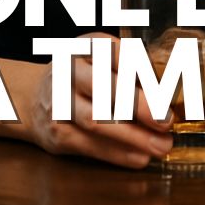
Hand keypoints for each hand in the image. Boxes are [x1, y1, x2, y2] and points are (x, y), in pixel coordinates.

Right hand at [23, 33, 173, 168]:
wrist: (35, 98)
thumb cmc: (84, 75)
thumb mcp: (103, 58)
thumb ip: (132, 67)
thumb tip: (168, 91)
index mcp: (85, 46)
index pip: (115, 53)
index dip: (141, 70)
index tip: (165, 88)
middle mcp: (68, 72)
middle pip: (103, 89)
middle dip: (138, 106)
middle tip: (166, 120)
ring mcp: (58, 104)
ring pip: (96, 121)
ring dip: (133, 137)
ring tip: (161, 145)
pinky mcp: (57, 135)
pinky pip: (89, 146)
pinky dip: (117, 154)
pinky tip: (140, 157)